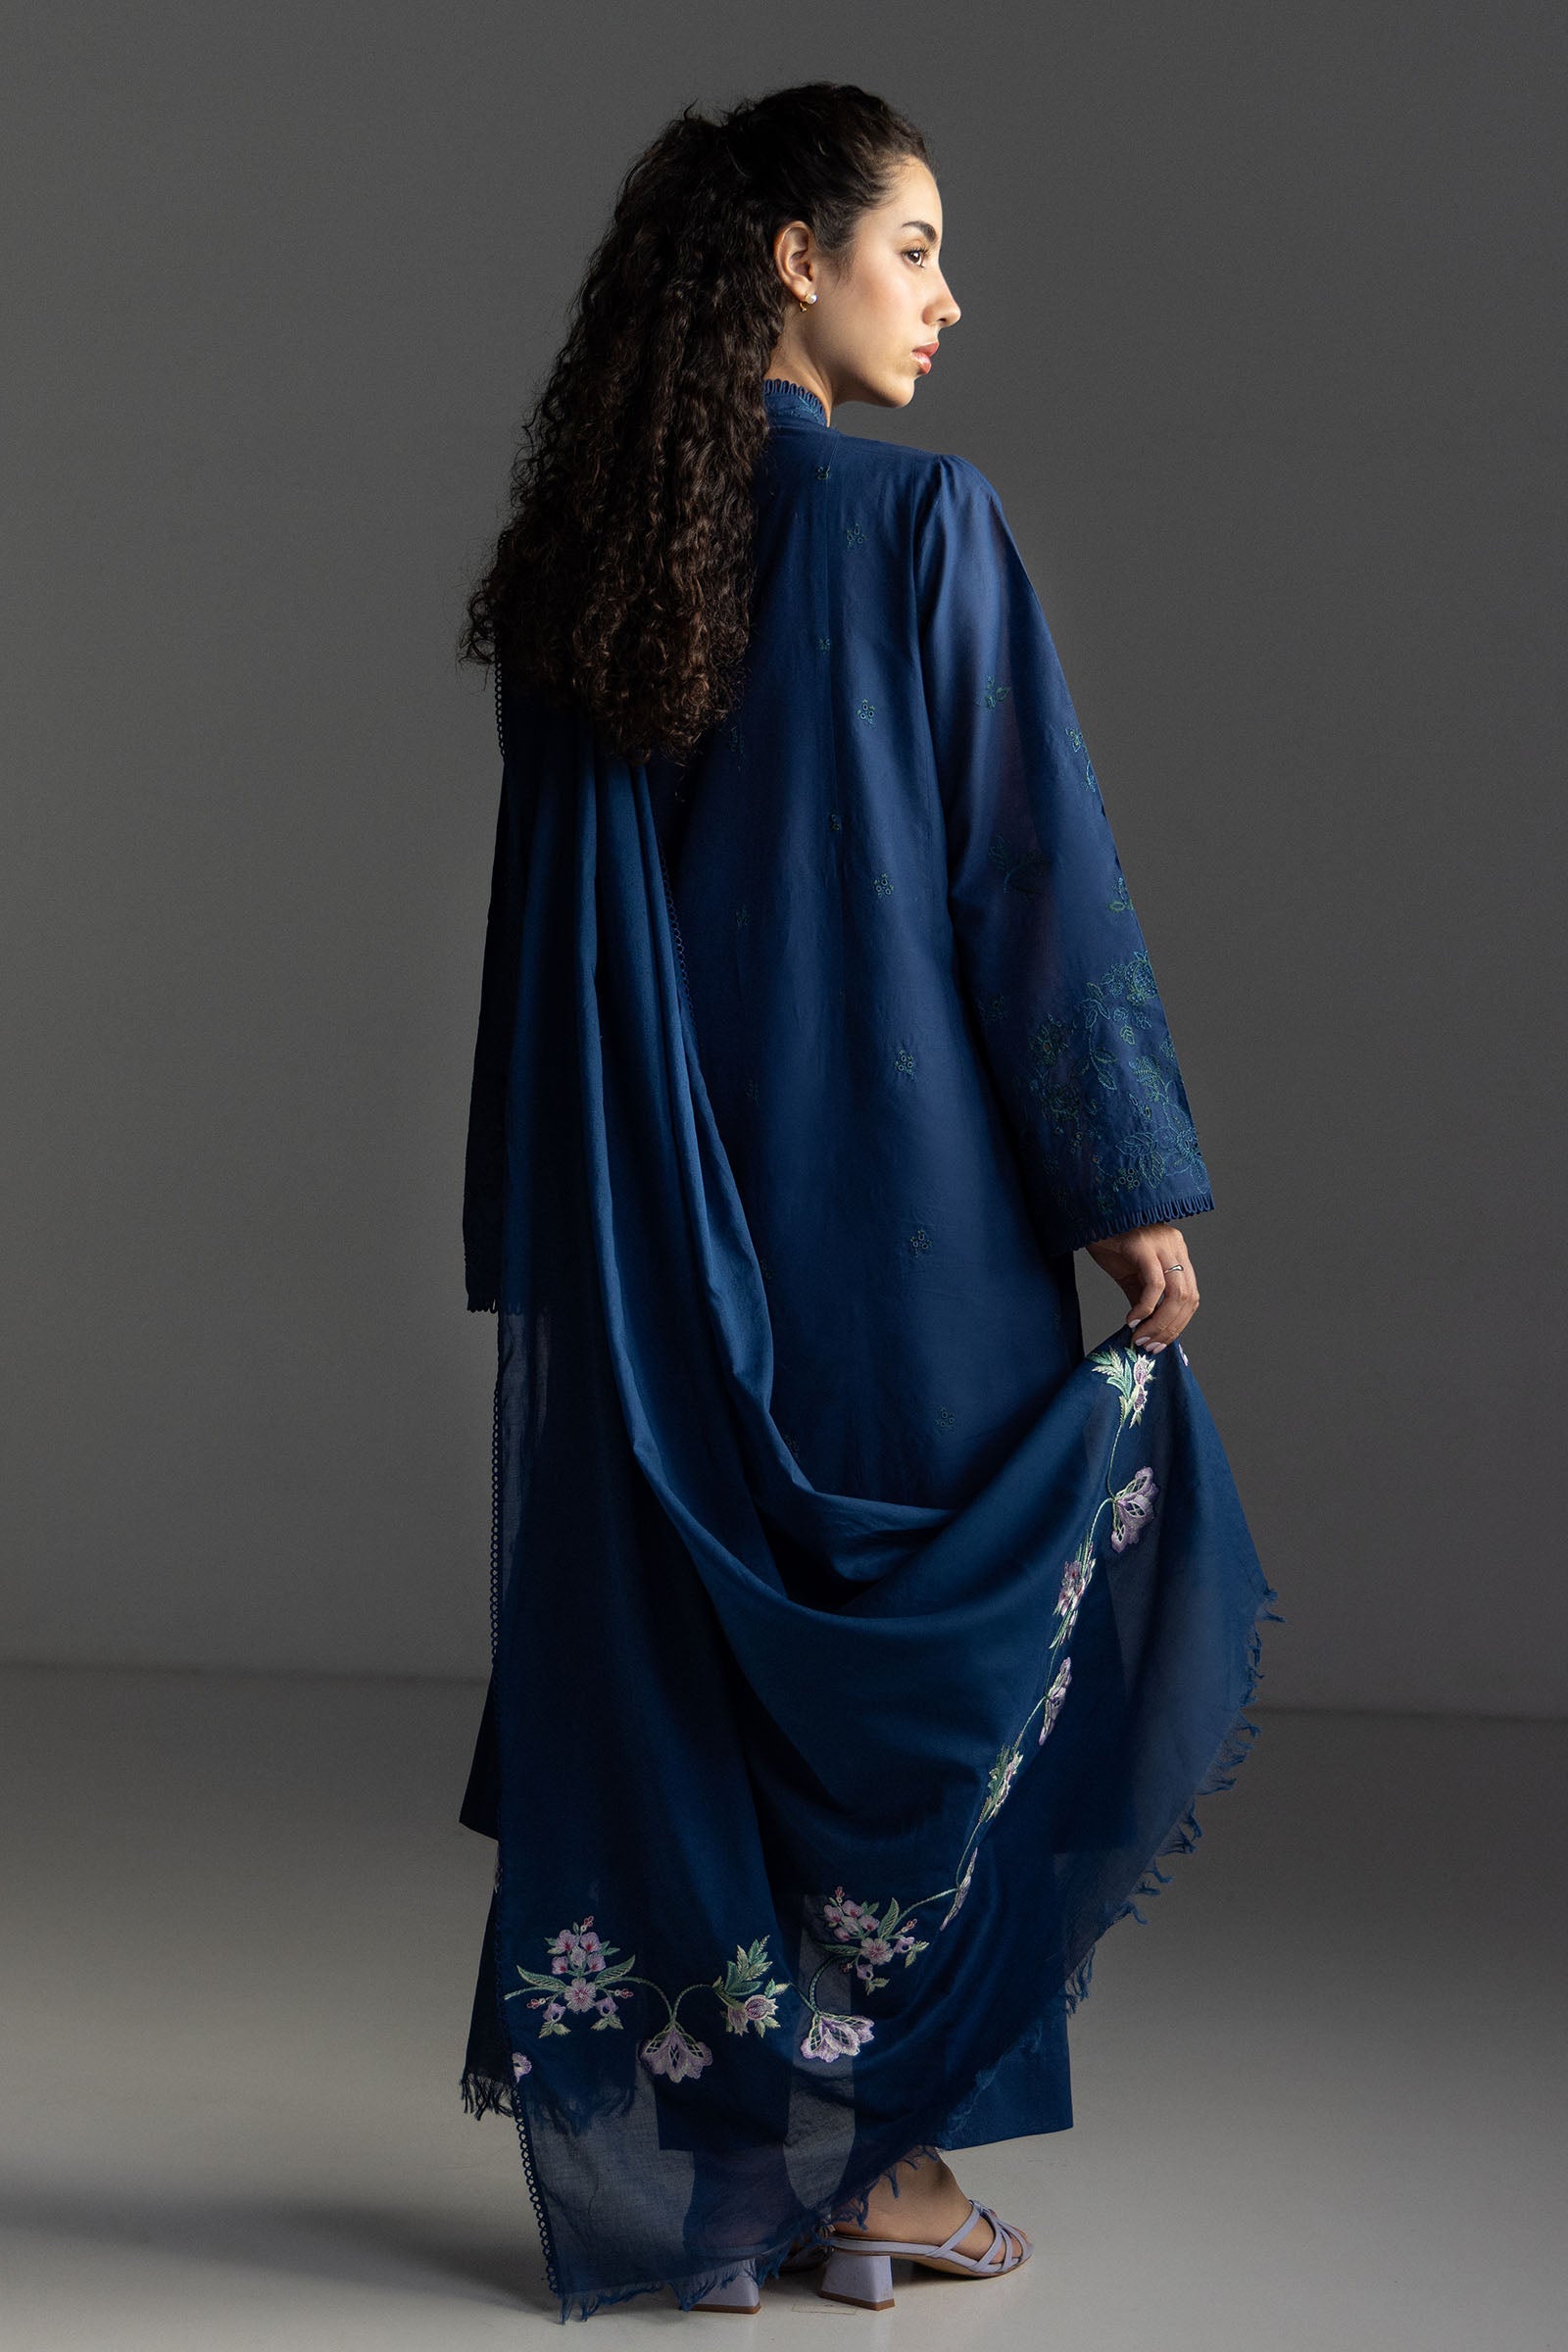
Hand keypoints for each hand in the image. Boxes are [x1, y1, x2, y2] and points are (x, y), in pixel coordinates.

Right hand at [1083, 1223, 1197, 1352]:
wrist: (1086, 1218)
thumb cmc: (1107, 1242)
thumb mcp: (1130, 1275)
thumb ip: (1143, 1298)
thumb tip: (1148, 1329)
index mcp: (1177, 1253)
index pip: (1190, 1296)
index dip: (1178, 1324)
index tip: (1159, 1343)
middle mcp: (1175, 1247)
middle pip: (1187, 1298)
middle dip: (1169, 1328)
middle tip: (1149, 1345)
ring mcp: (1162, 1245)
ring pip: (1176, 1294)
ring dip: (1160, 1323)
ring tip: (1140, 1337)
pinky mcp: (1144, 1246)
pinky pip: (1154, 1285)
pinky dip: (1146, 1308)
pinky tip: (1132, 1320)